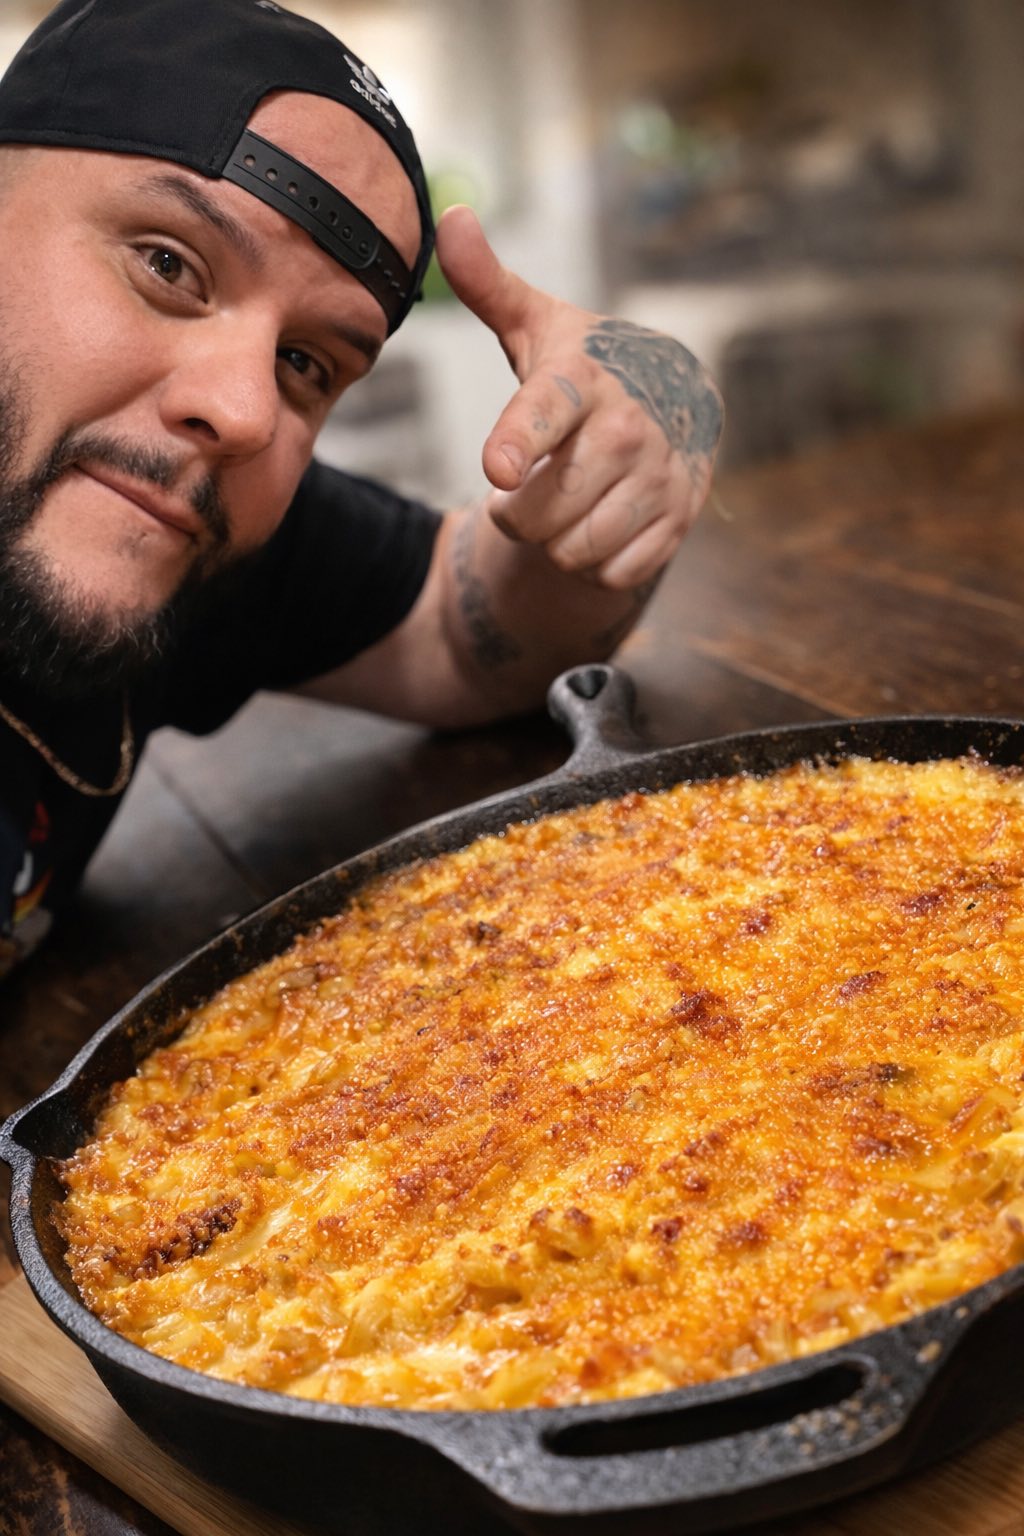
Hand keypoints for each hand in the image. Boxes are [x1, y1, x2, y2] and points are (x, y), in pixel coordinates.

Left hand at [435, 205, 723, 589]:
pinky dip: (595, 562)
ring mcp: (658, 479)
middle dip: (518, 514)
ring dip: (555, 540)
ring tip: (567, 501)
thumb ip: (486, 284)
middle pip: (540, 513)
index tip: (501, 470)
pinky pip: (610, 574)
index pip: (546, 414)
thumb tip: (449, 218)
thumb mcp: (538, 325)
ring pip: (572, 551)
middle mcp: (627, 430)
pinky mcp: (678, 521)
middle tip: (528, 487)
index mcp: (582, 380)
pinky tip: (601, 522)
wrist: (680, 399)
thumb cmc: (587, 367)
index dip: (521, 444)